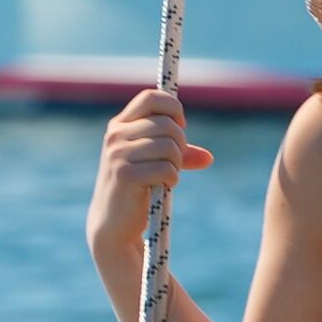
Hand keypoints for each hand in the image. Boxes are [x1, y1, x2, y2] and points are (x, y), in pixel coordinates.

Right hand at [88, 88, 212, 266]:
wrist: (113, 223)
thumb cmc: (136, 189)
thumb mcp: (155, 164)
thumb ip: (179, 155)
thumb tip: (208, 158)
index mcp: (120, 125)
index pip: (151, 97)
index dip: (173, 108)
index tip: (180, 127)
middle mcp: (116, 136)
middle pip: (167, 124)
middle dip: (180, 145)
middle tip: (174, 163)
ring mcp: (118, 154)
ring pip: (169, 146)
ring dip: (177, 164)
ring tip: (167, 176)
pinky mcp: (126, 175)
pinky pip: (167, 168)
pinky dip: (172, 179)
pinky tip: (163, 187)